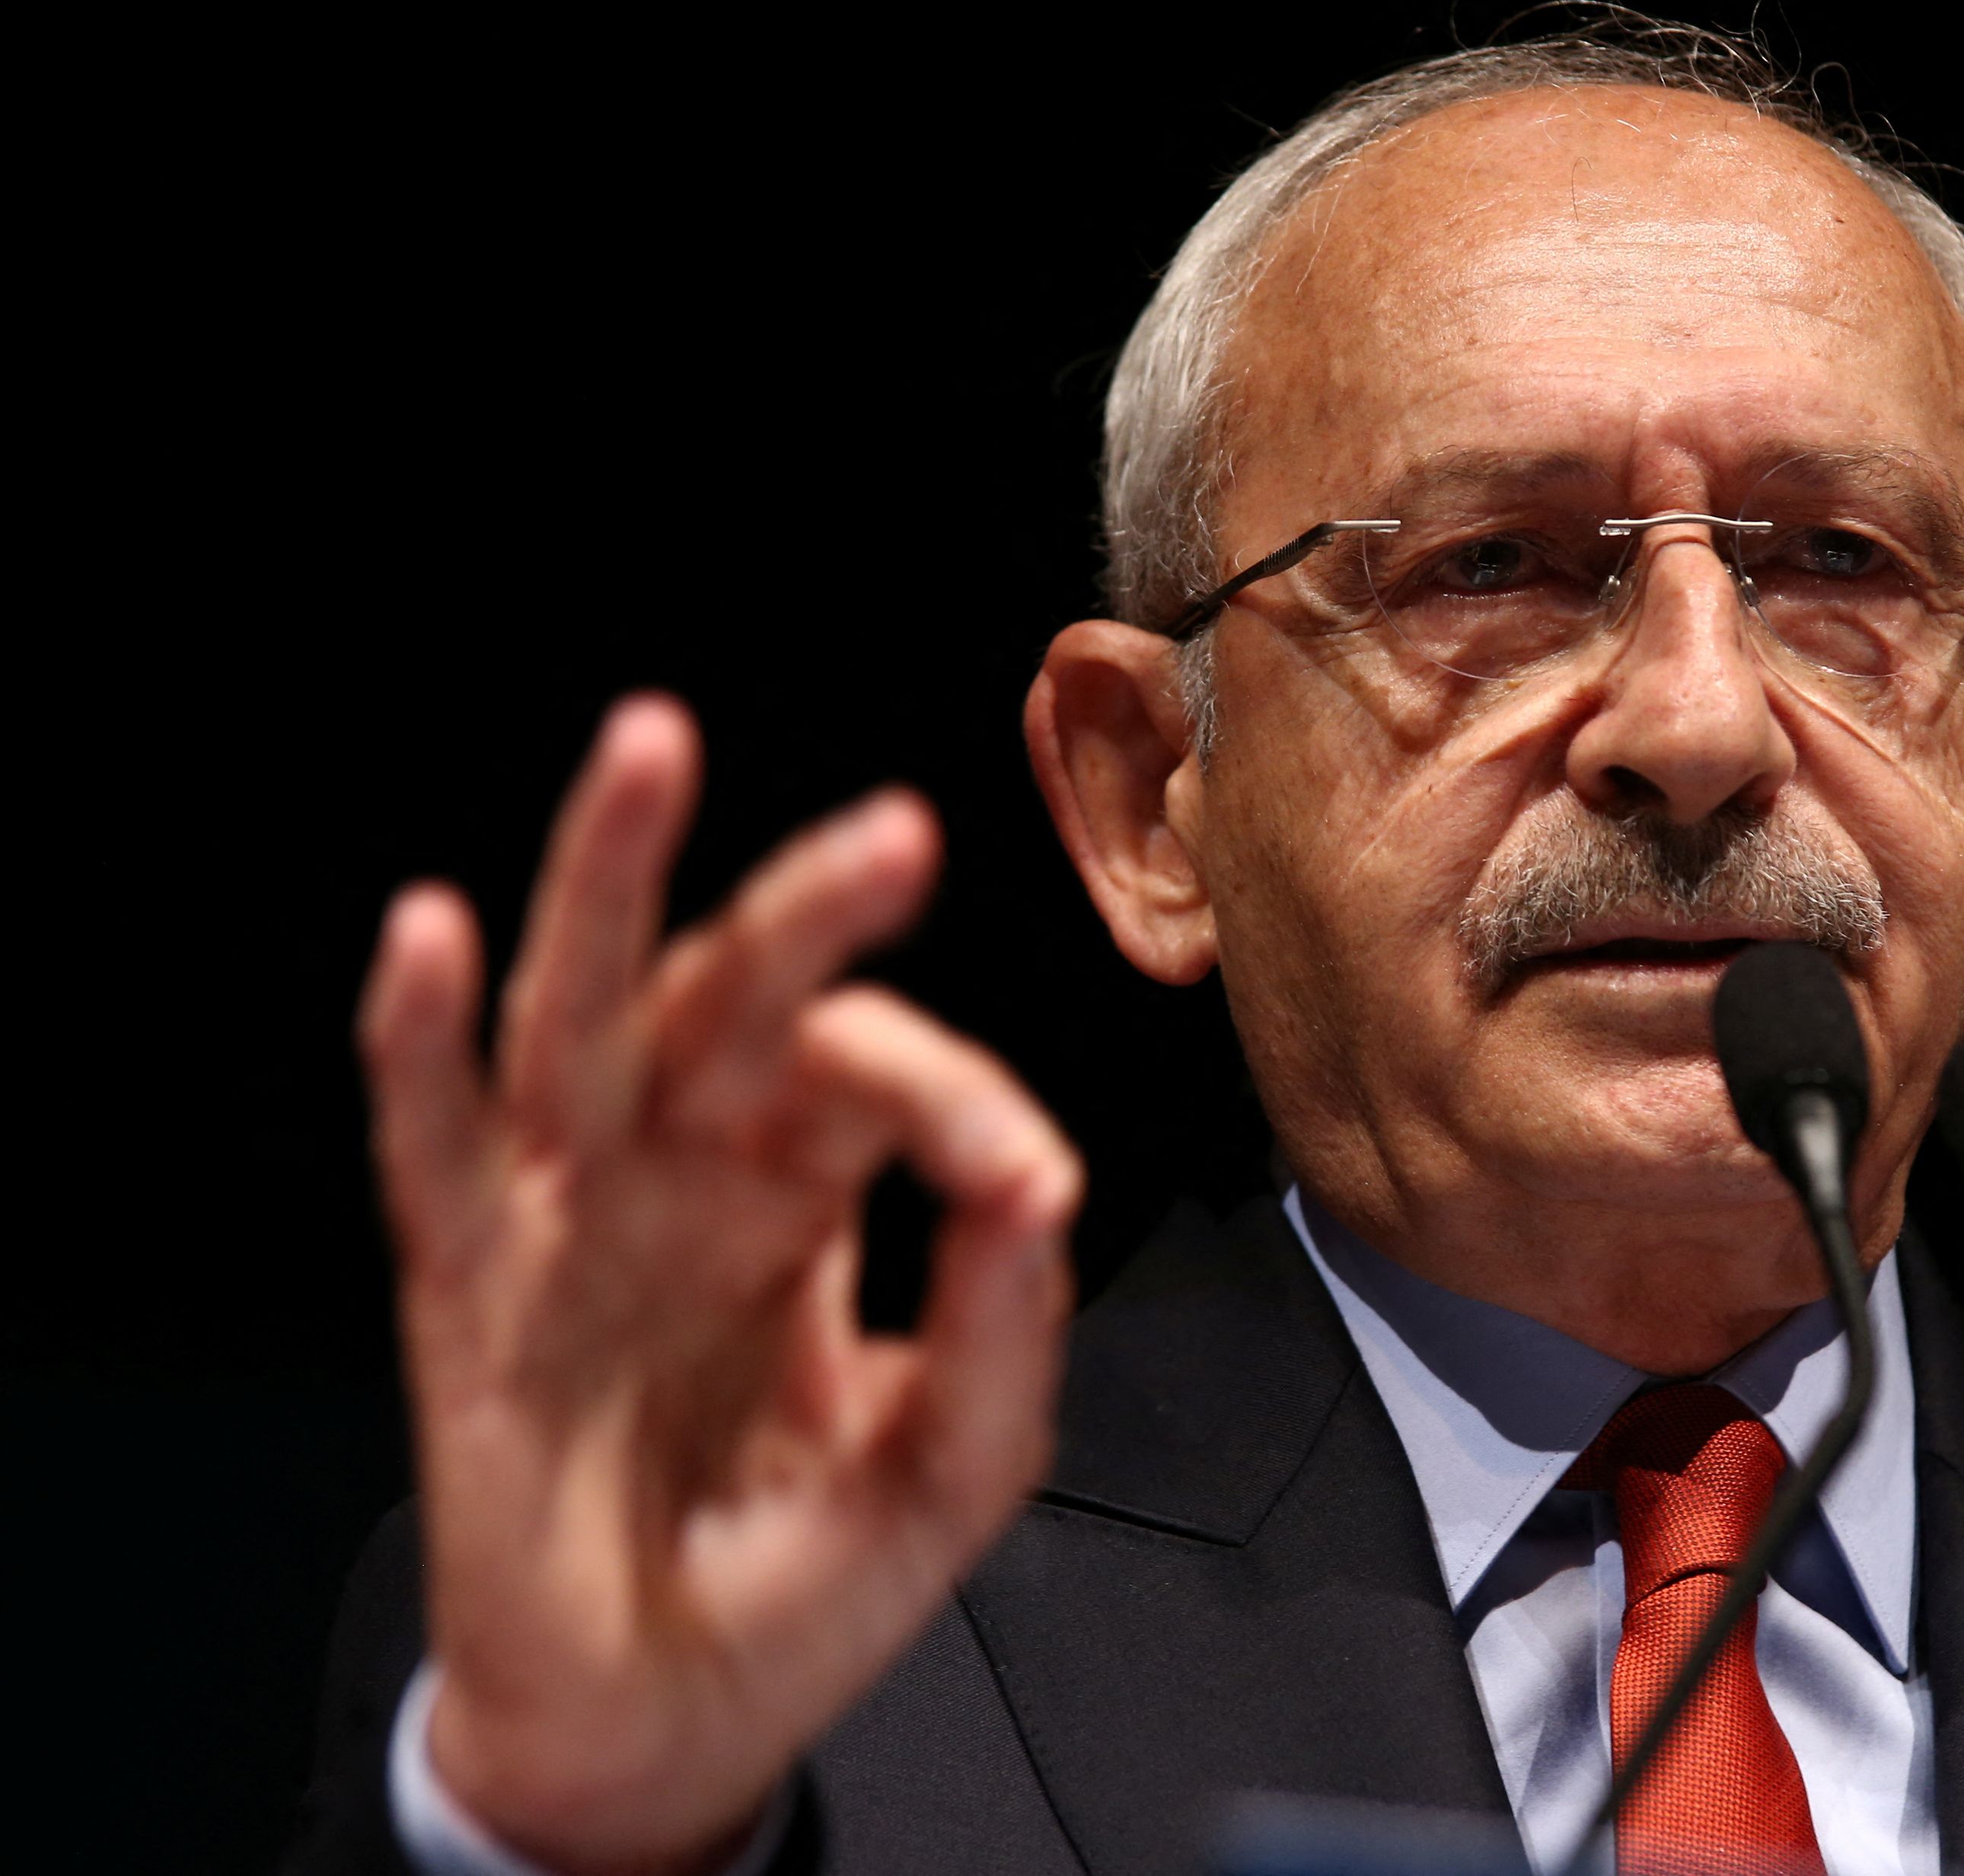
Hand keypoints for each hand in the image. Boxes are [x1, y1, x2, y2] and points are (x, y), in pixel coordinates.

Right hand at [358, 696, 1079, 1875]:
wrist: (672, 1725)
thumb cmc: (804, 1576)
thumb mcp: (949, 1464)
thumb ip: (1004, 1327)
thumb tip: (1041, 1181)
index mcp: (808, 1186)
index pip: (877, 1074)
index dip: (950, 1096)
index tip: (1017, 1177)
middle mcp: (687, 1167)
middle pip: (738, 992)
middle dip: (809, 904)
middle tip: (896, 835)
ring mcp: (570, 1211)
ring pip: (580, 1010)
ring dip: (608, 878)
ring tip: (651, 747)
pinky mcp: (470, 1286)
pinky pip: (430, 1143)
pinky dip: (414, 1040)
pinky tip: (427, 935)